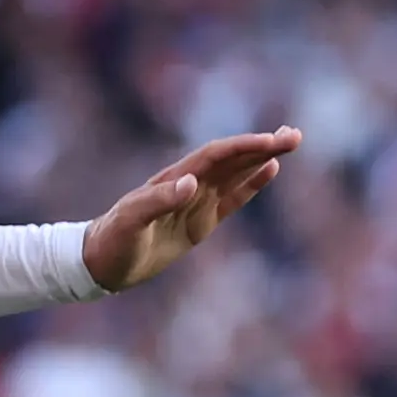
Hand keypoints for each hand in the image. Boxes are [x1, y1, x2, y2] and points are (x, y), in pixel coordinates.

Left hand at [84, 128, 297, 290]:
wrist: (101, 262)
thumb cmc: (113, 240)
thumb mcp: (131, 222)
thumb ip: (159, 201)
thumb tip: (191, 184)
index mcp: (175, 178)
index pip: (216, 156)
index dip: (244, 147)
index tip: (271, 141)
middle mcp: (189, 183)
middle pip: (232, 158)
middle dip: (262, 146)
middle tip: (295, 135)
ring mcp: (196, 201)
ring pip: (236, 173)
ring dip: (261, 158)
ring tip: (289, 143)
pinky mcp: (200, 221)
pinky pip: (231, 198)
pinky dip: (251, 184)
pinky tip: (270, 170)